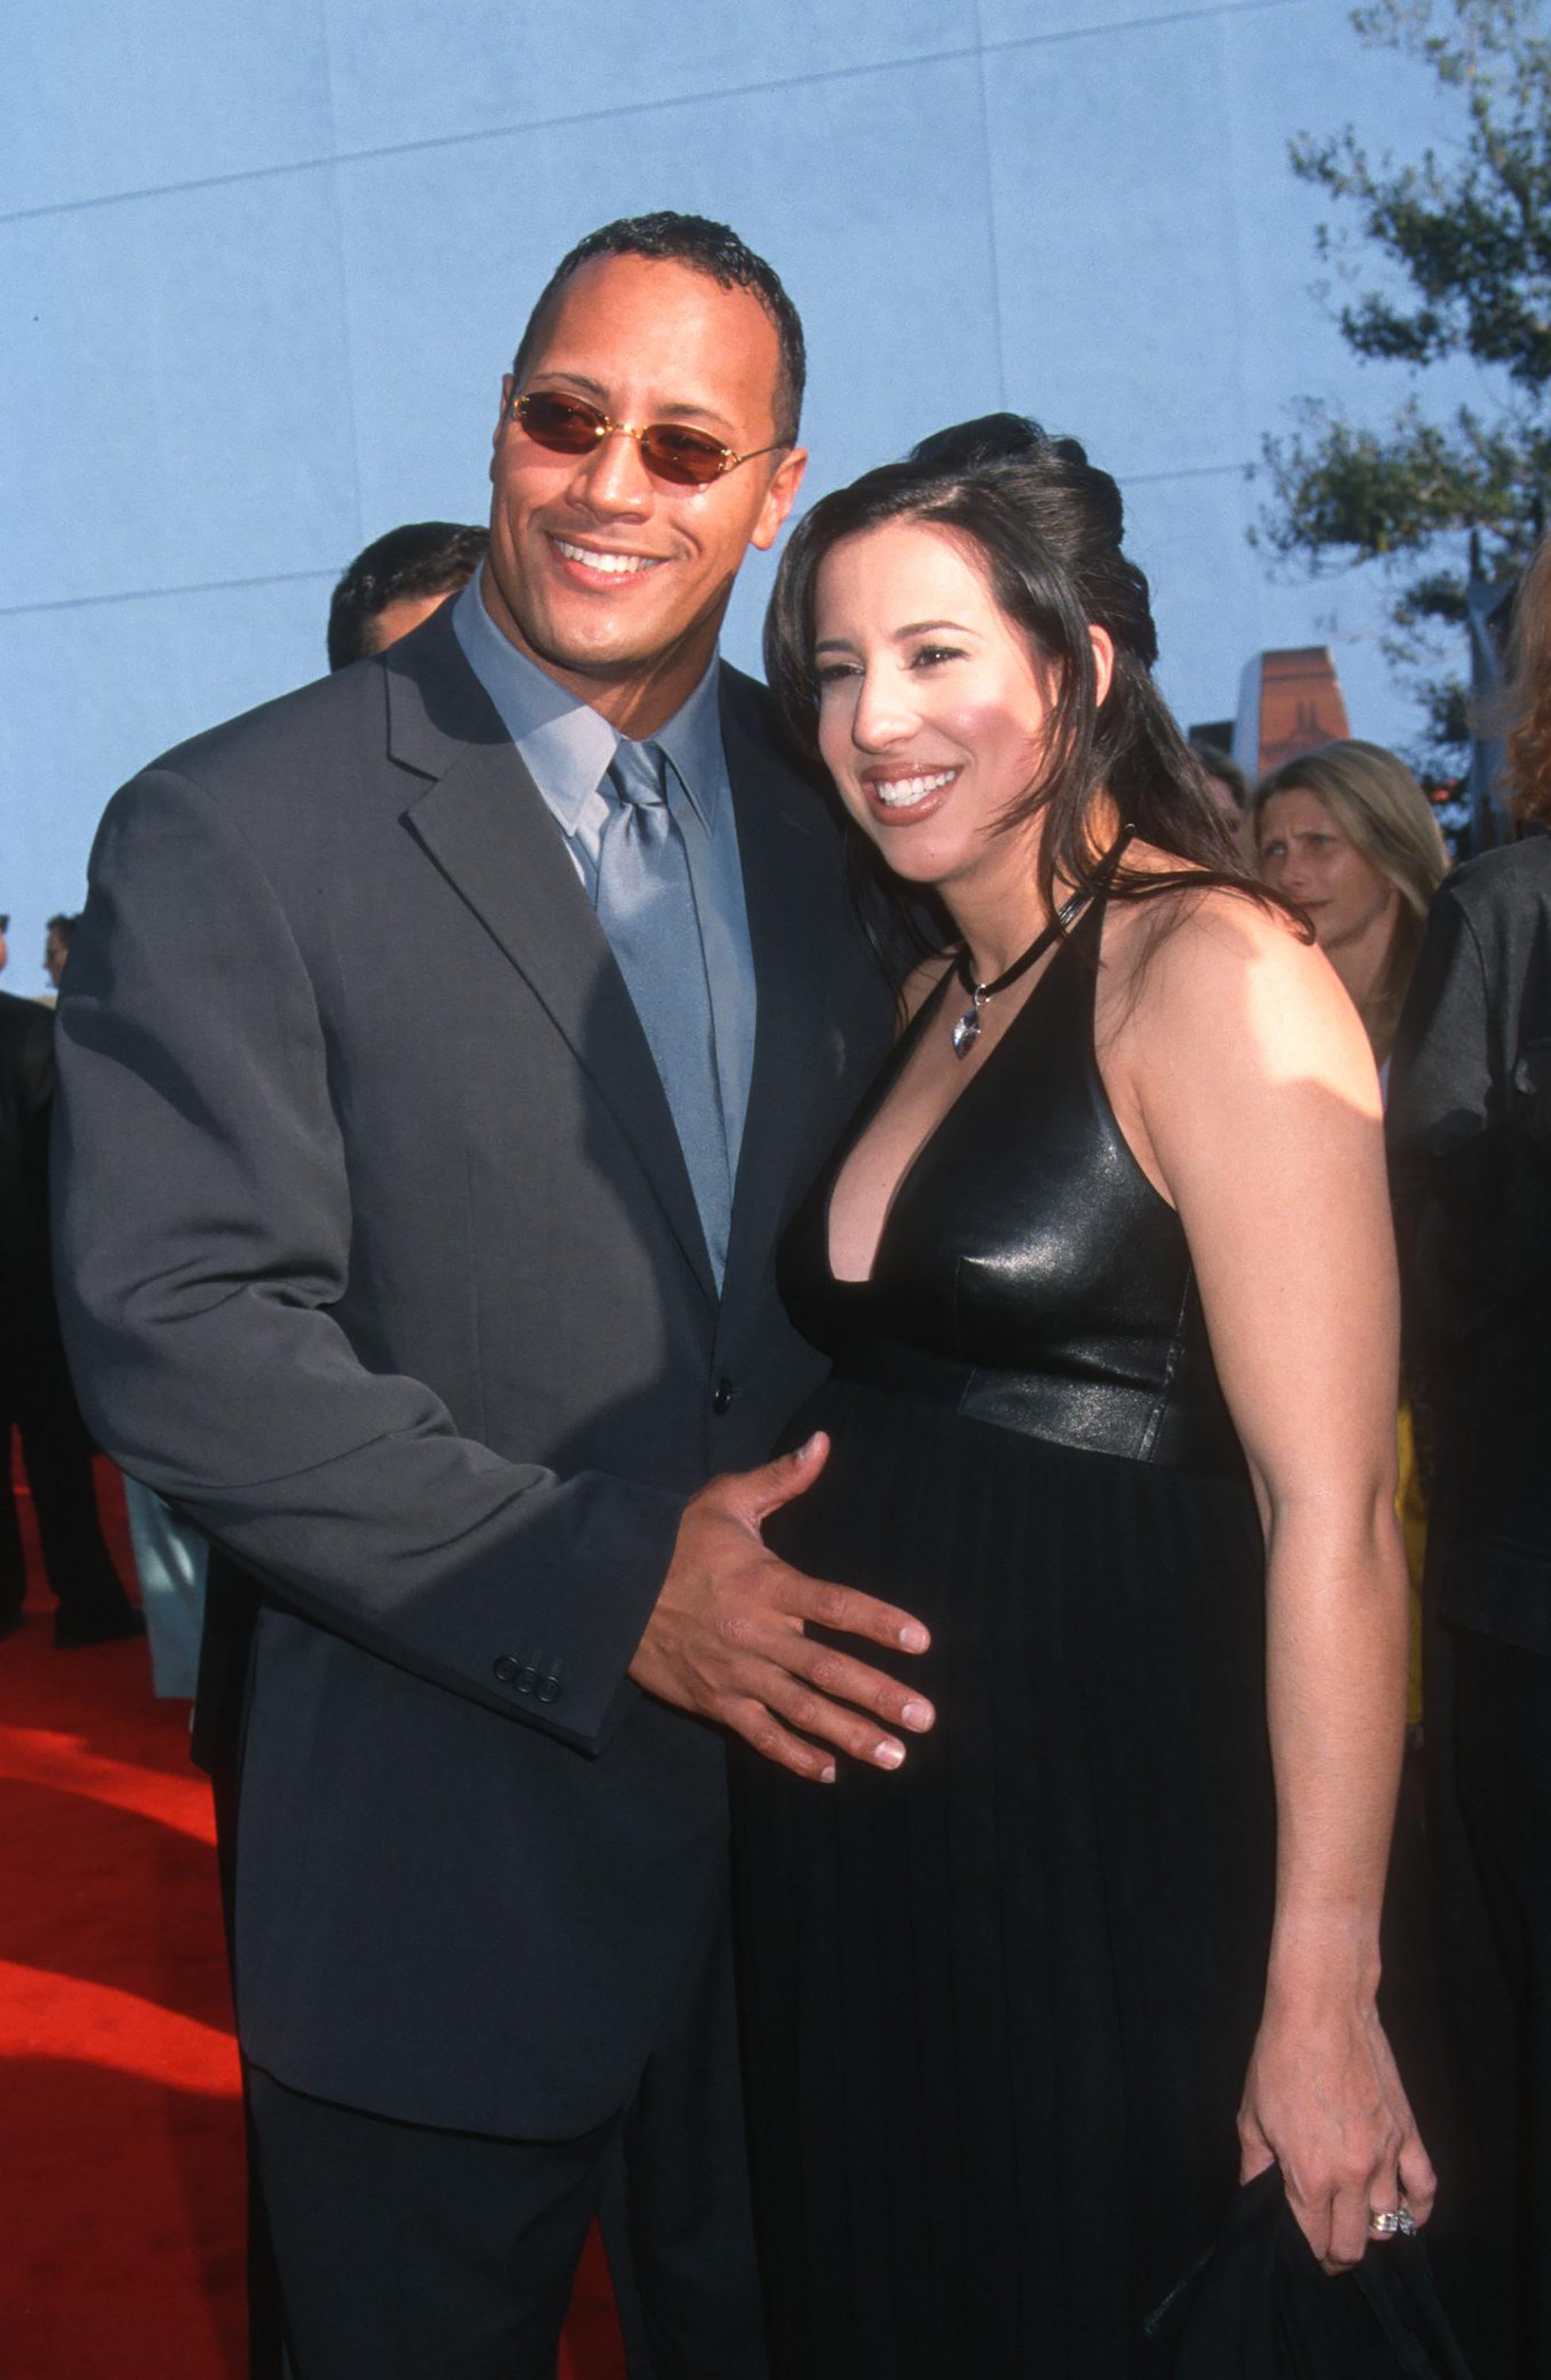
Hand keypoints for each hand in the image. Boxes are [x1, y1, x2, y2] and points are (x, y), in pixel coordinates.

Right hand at [628, 1431, 934, 1780]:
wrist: (610, 1589)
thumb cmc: (676, 1542)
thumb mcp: (727, 1500)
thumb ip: (781, 1478)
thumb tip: (822, 1443)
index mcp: (766, 1584)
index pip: (833, 1605)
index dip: (878, 1622)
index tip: (921, 1641)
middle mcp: (757, 1634)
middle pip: (827, 1669)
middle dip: (878, 1695)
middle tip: (924, 1718)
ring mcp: (736, 1674)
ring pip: (802, 1709)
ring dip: (850, 1734)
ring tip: (895, 1755)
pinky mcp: (715, 1701)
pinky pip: (760, 1735)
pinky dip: (794, 1756)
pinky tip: (830, 1770)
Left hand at [1237, 1983, 1436, 2271]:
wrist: (1322, 2010)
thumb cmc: (1279, 2058)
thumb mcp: (1251, 2117)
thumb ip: (1255, 2169)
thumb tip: (1255, 2200)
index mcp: (1309, 2176)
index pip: (1317, 2243)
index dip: (1309, 2256)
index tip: (1304, 2254)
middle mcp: (1352, 2176)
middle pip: (1355, 2244)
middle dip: (1338, 2256)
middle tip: (1327, 2248)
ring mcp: (1386, 2156)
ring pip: (1388, 2223)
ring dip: (1371, 2231)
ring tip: (1355, 2224)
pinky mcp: (1408, 2133)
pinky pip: (1425, 2188)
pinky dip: (1417, 2210)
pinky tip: (1404, 2215)